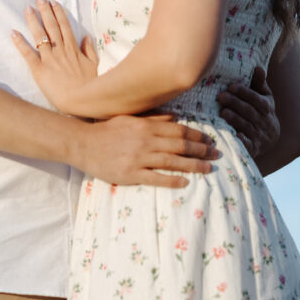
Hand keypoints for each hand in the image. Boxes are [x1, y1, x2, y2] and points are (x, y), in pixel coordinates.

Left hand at [12, 0, 98, 112]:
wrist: (82, 100)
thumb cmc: (90, 85)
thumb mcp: (94, 65)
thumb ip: (89, 50)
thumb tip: (86, 37)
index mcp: (73, 48)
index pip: (64, 26)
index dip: (58, 13)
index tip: (53, 2)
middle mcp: (60, 49)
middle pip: (51, 26)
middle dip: (45, 11)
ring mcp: (49, 58)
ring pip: (39, 35)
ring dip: (33, 21)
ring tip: (27, 9)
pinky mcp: (40, 69)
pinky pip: (28, 53)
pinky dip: (20, 43)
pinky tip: (13, 32)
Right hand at [78, 113, 218, 187]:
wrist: (82, 144)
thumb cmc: (107, 131)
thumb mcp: (130, 118)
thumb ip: (153, 118)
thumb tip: (176, 117)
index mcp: (146, 126)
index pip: (179, 130)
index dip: (197, 135)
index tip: (210, 140)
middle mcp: (145, 140)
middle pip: (180, 145)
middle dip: (201, 150)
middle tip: (216, 154)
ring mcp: (138, 158)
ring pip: (172, 161)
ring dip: (193, 165)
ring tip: (208, 168)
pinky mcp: (130, 173)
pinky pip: (156, 177)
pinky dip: (172, 179)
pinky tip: (185, 182)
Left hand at [217, 66, 279, 157]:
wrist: (270, 138)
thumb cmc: (262, 111)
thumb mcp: (264, 97)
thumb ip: (259, 83)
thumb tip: (258, 67)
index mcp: (267, 107)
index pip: (257, 99)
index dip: (245, 92)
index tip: (231, 86)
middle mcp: (265, 121)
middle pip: (250, 112)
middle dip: (236, 103)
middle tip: (221, 96)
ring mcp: (260, 135)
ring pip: (247, 126)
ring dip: (235, 119)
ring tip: (222, 112)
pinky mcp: (254, 148)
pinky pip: (249, 145)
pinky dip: (242, 140)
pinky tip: (234, 134)